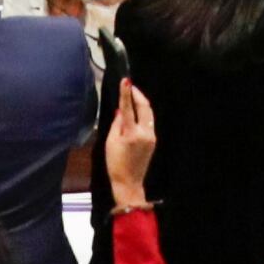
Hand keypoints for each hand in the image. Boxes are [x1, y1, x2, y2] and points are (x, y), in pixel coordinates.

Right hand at [102, 80, 157, 209]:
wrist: (129, 182)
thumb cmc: (115, 164)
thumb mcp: (110, 142)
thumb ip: (116, 124)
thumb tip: (121, 110)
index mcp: (132, 133)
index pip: (128, 108)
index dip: (126, 93)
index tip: (125, 80)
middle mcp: (145, 133)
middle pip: (145, 107)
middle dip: (138, 95)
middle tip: (130, 86)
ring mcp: (151, 137)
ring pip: (148, 114)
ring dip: (141, 103)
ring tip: (133, 96)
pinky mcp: (153, 141)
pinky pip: (148, 122)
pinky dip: (142, 114)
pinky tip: (136, 112)